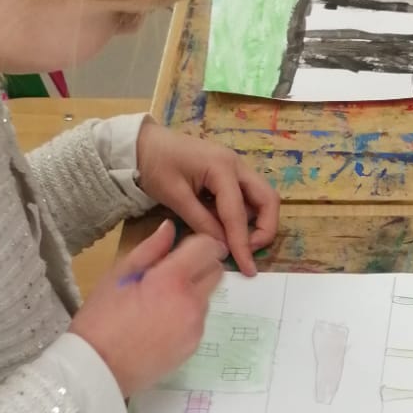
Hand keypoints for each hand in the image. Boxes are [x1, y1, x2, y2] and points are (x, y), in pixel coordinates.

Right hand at [70, 222, 224, 395]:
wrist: (99, 369)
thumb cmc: (101, 319)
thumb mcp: (118, 276)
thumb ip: (150, 250)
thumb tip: (170, 228)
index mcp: (171, 280)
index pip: (207, 247)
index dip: (199, 242)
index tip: (185, 247)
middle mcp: (191, 303)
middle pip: (216, 271)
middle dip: (200, 265)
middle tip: (171, 272)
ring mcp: (195, 327)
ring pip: (207, 296)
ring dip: (192, 292)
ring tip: (159, 302)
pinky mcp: (194, 346)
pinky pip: (199, 320)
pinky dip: (187, 315)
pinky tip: (161, 323)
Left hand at [134, 120, 278, 277]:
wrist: (143, 143)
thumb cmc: (155, 165)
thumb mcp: (175, 197)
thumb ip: (201, 222)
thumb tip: (223, 247)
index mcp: (221, 167)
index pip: (238, 213)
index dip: (243, 243)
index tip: (248, 268)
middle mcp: (236, 165)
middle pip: (268, 199)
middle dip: (265, 229)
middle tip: (248, 250)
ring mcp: (235, 167)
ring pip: (261, 197)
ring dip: (255, 221)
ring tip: (232, 238)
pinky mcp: (229, 173)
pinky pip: (247, 196)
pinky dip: (243, 214)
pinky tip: (222, 224)